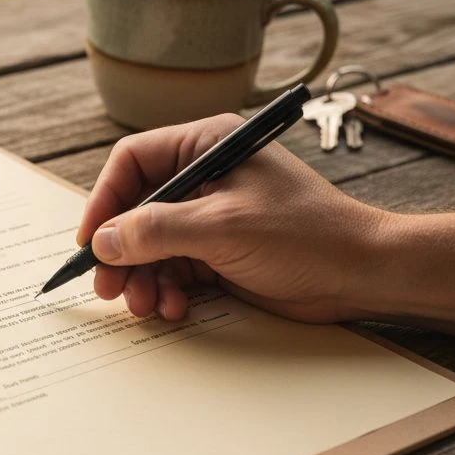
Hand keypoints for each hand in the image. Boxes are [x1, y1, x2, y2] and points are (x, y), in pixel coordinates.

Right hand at [76, 114, 389, 323]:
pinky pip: (173, 270)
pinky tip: (175, 309)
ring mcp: (210, 217)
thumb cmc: (306, 234)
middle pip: (136, 210)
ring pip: (151, 246)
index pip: (133, 162)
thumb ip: (157, 231)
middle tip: (108, 287)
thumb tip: (104, 242)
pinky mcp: (219, 253)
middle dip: (121, 252)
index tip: (92, 240)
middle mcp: (204, 177)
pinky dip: (167, 291)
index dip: (105, 200)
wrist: (362, 274)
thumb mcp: (223, 227)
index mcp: (207, 146)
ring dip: (142, 278)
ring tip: (145, 305)